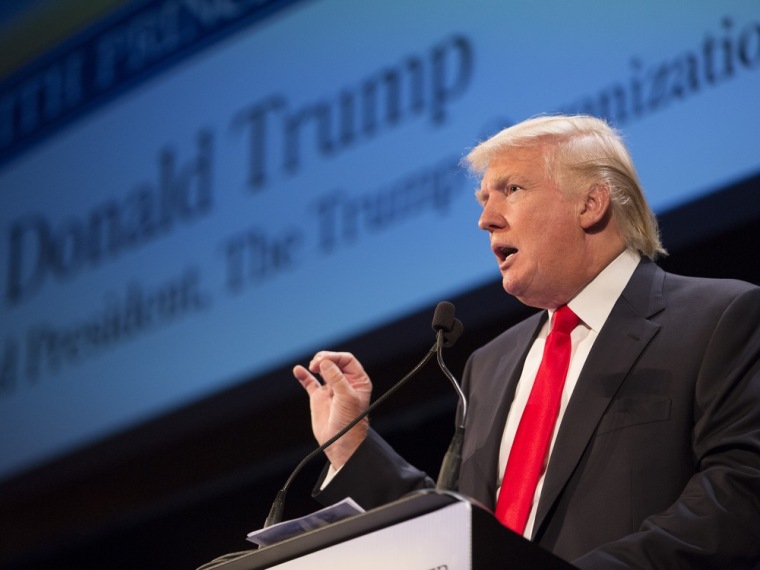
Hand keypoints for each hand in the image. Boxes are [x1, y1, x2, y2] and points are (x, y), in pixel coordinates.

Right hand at [292, 351, 371, 468]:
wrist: (340, 444)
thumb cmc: (350, 423)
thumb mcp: (347, 398)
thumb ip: (337, 378)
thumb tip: (325, 361)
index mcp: (358, 380)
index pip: (346, 360)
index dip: (334, 357)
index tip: (323, 361)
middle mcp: (345, 383)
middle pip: (333, 361)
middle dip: (324, 359)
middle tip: (316, 365)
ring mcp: (331, 389)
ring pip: (322, 369)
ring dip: (316, 364)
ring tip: (311, 367)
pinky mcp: (319, 398)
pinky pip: (310, 383)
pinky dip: (303, 376)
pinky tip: (298, 370)